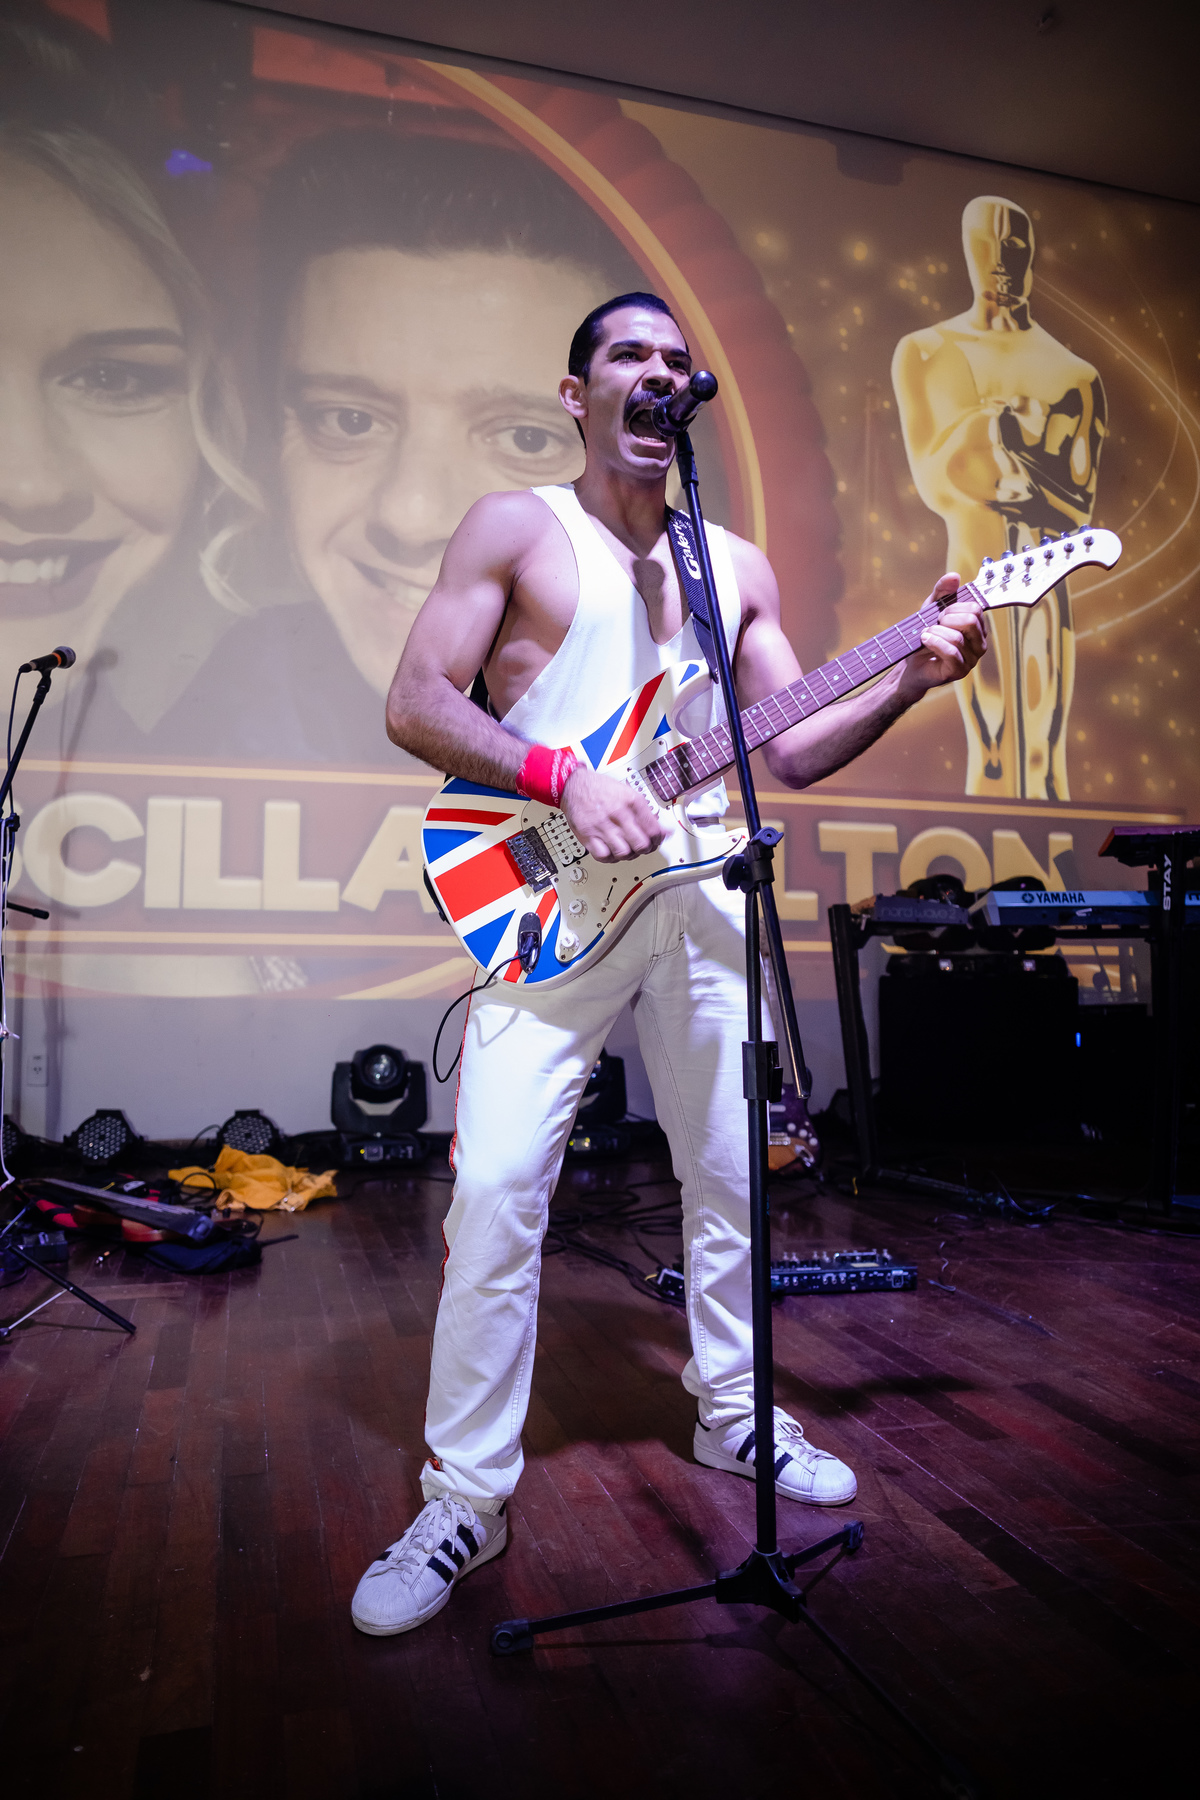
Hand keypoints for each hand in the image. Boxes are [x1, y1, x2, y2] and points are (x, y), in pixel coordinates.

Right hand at [560, 765, 665, 862]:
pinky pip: (603, 856)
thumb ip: (647, 813)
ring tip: (627, 849)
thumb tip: (665, 830)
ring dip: (629, 855)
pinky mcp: (588, 835)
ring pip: (624, 853)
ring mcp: (602, 826)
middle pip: (641, 844)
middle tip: (642, 847)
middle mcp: (618, 814)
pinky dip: (610, 857)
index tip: (655, 841)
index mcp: (631, 801)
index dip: (658, 840)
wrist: (574, 785)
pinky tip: (611, 851)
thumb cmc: (601, 789)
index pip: (653, 830)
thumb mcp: (628, 793)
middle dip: (645, 849)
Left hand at [897, 574, 987, 699]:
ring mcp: (971, 659)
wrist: (910, 664)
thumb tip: (954, 576)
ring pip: (958, 637)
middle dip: (946, 618)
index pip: (975, 608)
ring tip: (925, 635)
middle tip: (934, 624)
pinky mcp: (959, 671)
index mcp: (978, 627)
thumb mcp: (931, 609)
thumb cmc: (925, 636)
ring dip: (935, 632)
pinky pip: (951, 652)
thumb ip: (942, 592)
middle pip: (971, 621)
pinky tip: (925, 641)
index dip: (954, 607)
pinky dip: (935, 643)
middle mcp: (980, 644)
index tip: (940, 613)